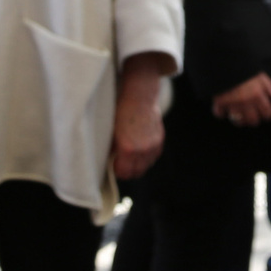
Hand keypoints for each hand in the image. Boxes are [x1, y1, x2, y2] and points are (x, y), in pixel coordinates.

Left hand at [110, 60, 167, 179]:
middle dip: (128, 171)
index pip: (124, 173)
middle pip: (137, 173)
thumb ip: (113, 150)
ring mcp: (153, 146)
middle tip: (121, 164)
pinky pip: (153, 157)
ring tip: (130, 157)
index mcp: (127, 149)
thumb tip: (111, 162)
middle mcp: (142, 150)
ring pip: (146, 166)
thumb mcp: (111, 132)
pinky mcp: (160, 141)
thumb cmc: (121, 112)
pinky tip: (140, 150)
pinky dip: (147, 157)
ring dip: (138, 165)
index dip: (118, 172)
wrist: (139, 97)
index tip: (114, 167)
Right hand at [212, 71, 270, 126]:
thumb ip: (269, 86)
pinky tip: (223, 109)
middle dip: (253, 120)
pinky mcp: (219, 101)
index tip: (266, 116)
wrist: (224, 59)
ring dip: (238, 120)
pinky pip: (220, 114)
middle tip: (251, 117)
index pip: (267, 112)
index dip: (268, 115)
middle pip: (252, 121)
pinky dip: (221, 113)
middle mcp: (246, 101)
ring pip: (237, 121)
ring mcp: (232, 103)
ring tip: (238, 116)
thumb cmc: (243, 66)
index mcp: (258, 94)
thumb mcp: (259, 73)